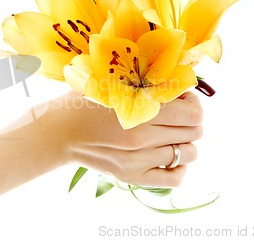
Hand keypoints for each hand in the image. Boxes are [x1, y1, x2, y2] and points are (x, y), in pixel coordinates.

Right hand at [42, 90, 202, 186]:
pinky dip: (179, 167)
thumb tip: (181, 75)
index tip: (181, 97)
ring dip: (185, 142)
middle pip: (195, 131)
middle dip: (191, 120)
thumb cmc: (85, 101)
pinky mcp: (132, 176)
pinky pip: (175, 178)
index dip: (192, 101)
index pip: (194, 111)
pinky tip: (168, 156)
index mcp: (140, 109)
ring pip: (189, 153)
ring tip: (170, 134)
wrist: (59, 131)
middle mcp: (143, 137)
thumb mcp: (113, 81)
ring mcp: (139, 160)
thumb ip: (146, 79)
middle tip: (176, 114)